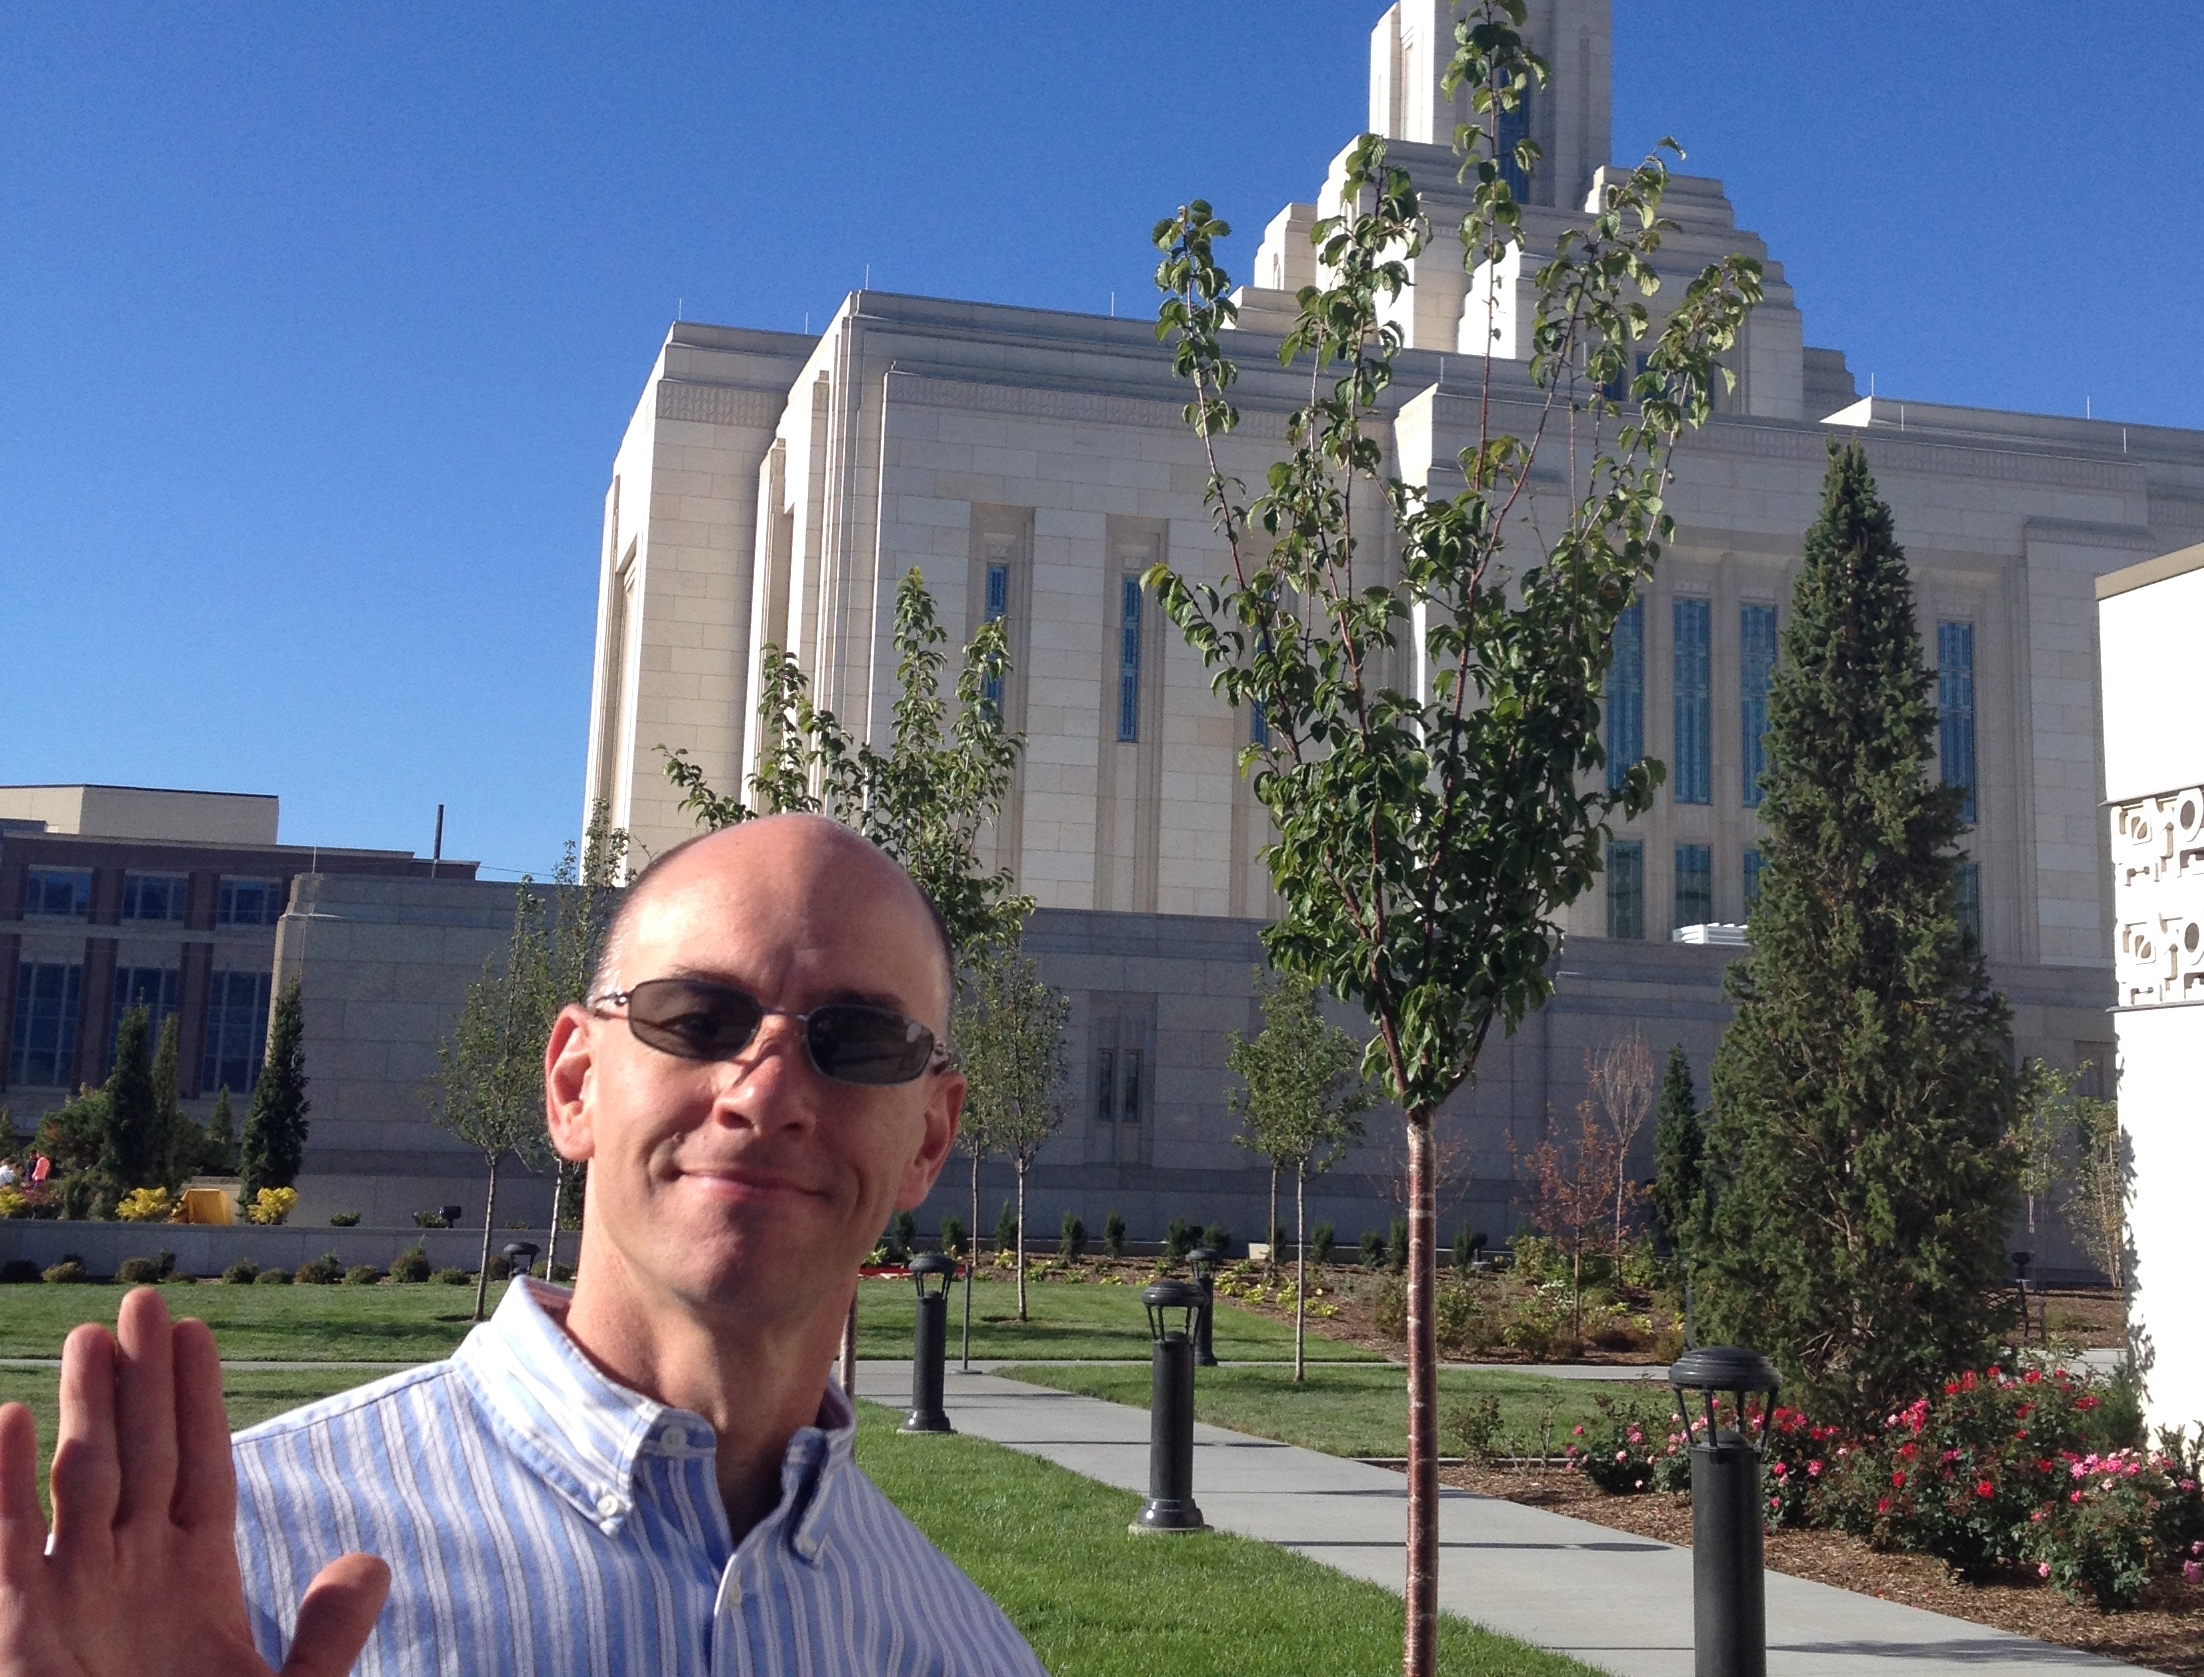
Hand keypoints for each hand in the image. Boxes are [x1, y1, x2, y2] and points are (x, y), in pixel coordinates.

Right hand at [0, 1288, 387, 1676]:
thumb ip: (326, 1639)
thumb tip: (369, 1562)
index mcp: (195, 1581)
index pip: (200, 1466)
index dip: (199, 1400)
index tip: (197, 1332)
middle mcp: (129, 1576)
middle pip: (141, 1454)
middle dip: (140, 1380)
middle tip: (145, 1298)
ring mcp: (70, 1600)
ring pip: (77, 1483)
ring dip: (81, 1411)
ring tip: (90, 1335)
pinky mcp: (19, 1633)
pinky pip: (5, 1548)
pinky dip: (0, 1488)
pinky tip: (1, 1420)